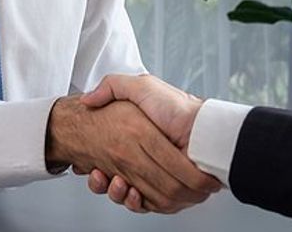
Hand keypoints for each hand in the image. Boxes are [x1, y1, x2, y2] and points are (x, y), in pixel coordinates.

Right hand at [79, 74, 209, 210]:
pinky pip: (146, 205)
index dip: (97, 165)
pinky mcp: (167, 191)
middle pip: (116, 179)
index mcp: (139, 139)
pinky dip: (135, 203)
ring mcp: (156, 175)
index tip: (90, 166)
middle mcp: (146, 158)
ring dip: (117, 193)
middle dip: (104, 182)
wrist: (203, 128)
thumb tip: (88, 99)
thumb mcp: (142, 86)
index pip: (110, 157)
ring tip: (116, 183)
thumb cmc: (176, 107)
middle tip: (99, 174)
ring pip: (127, 195)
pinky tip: (131, 193)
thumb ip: (114, 86)